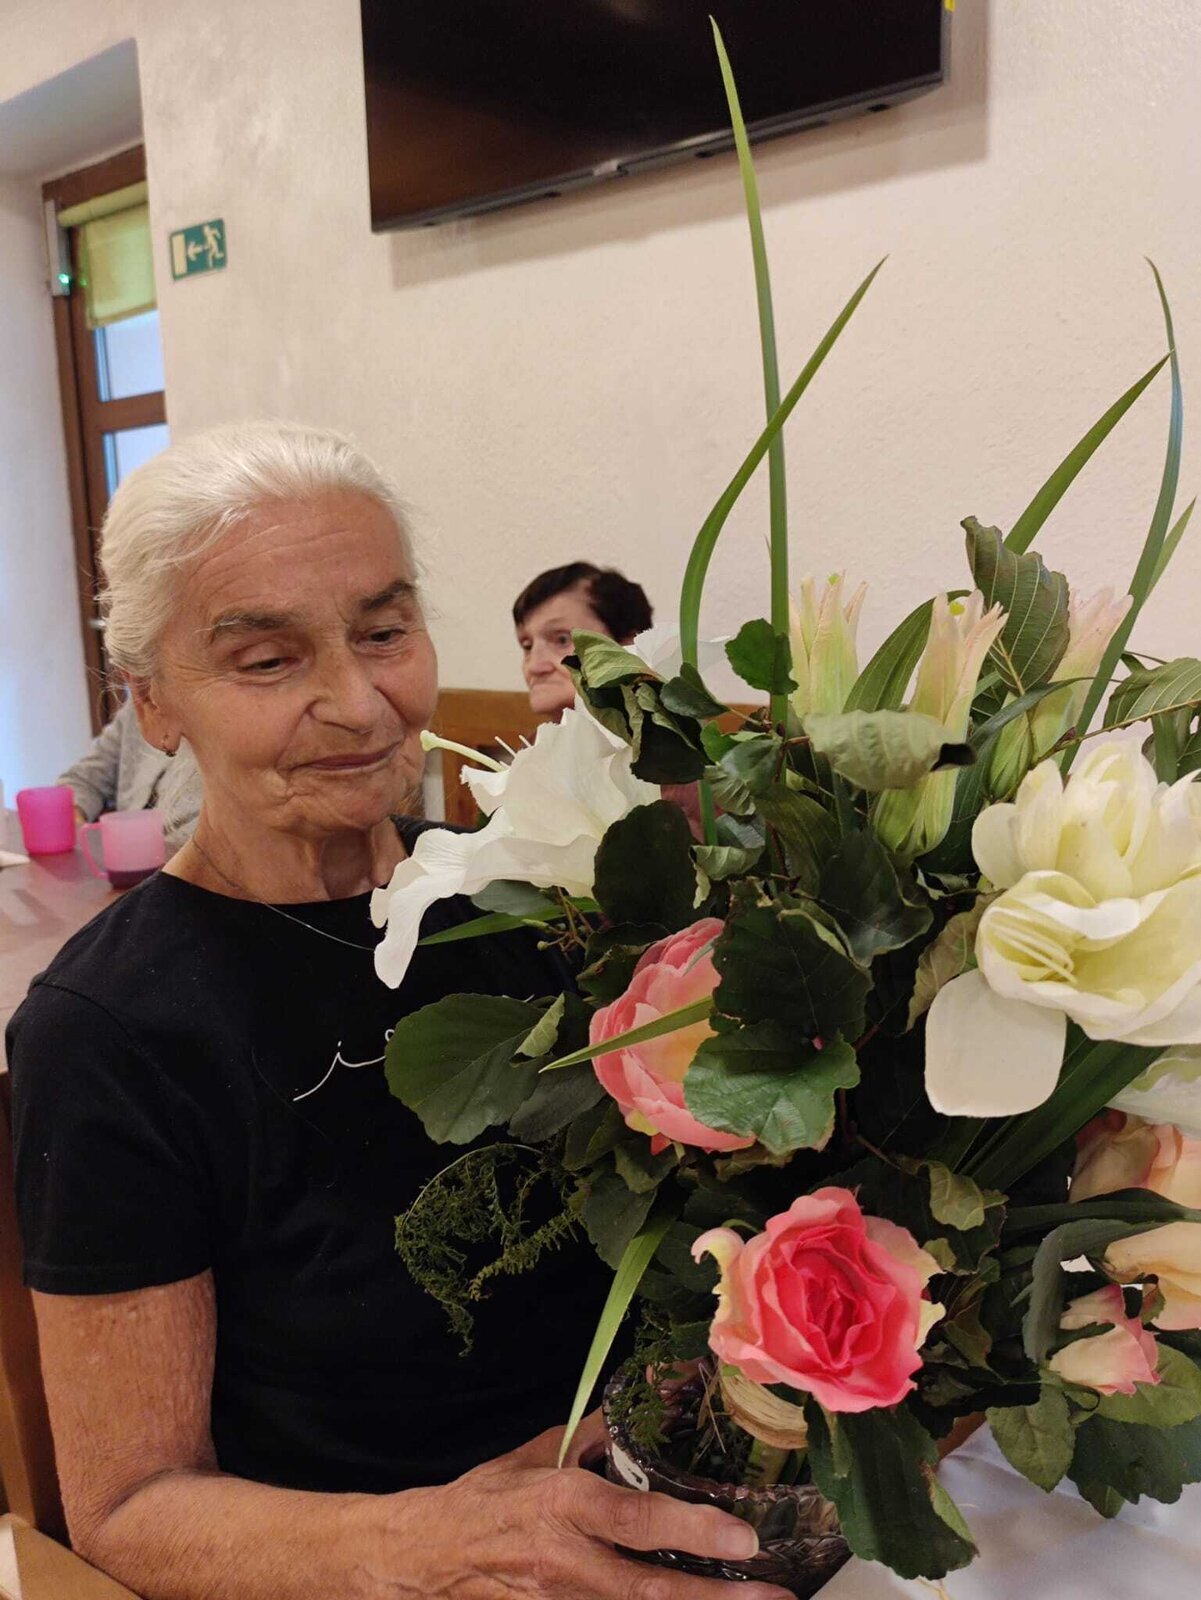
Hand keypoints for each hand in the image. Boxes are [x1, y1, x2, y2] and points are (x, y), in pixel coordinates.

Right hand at [385, 1422, 792, 1598]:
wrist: (425, 1559)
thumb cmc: (482, 1502)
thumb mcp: (535, 1457)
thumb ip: (588, 1439)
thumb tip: (634, 1412)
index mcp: (563, 1506)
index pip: (637, 1523)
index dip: (692, 1532)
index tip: (742, 1537)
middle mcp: (568, 1563)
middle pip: (651, 1591)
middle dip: (717, 1599)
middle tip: (773, 1595)